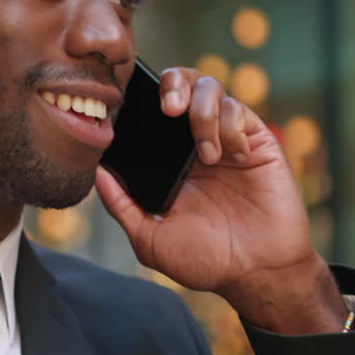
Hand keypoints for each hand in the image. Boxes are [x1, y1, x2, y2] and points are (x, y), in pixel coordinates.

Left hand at [95, 68, 346, 331]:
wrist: (257, 272)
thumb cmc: (205, 260)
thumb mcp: (151, 238)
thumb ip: (121, 205)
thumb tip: (96, 172)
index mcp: (169, 158)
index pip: (151, 108)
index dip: (140, 98)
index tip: (131, 108)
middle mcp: (195, 141)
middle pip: (181, 81)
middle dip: (173, 84)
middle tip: (169, 109)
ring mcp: (227, 138)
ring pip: (211, 86)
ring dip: (203, 113)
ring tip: (207, 156)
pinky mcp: (257, 140)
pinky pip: (241, 109)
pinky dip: (232, 128)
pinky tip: (235, 159)